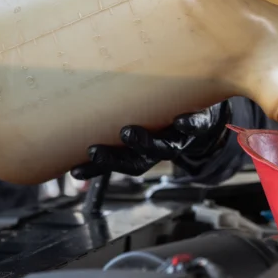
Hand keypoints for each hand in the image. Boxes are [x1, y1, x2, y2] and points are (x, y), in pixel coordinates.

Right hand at [71, 101, 231, 179]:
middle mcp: (158, 148)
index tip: (74, 169)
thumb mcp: (138, 116)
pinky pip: (196, 127)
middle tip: (94, 151)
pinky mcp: (200, 123)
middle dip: (115, 159)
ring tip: (128, 132)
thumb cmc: (165, 114)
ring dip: (146, 143)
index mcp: (141, 151)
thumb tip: (68, 107)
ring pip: (163, 148)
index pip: (114, 164)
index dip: (96, 170)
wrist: (209, 113)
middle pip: (136, 162)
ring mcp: (179, 137)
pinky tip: (180, 120)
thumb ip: (111, 116)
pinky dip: (189, 125)